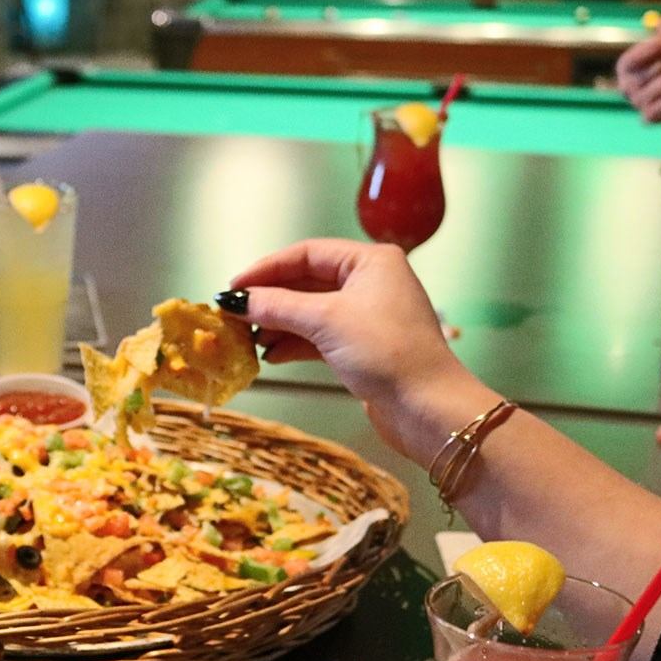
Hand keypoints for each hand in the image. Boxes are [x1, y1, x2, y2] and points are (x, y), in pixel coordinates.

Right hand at [229, 239, 491, 459]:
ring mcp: (367, 316)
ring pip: (310, 311)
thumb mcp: (325, 321)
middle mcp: (370, 282)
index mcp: (370, 261)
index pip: (307, 254)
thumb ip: (277, 306)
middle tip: (234, 315)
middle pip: (306, 282)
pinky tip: (272, 355)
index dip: (266, 269)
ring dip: (279, 324)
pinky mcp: (363, 347)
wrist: (426, 406)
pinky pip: (319, 336)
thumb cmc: (385, 352)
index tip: (233, 287)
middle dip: (270, 300)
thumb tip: (235, 300)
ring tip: (249, 340)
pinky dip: (294, 343)